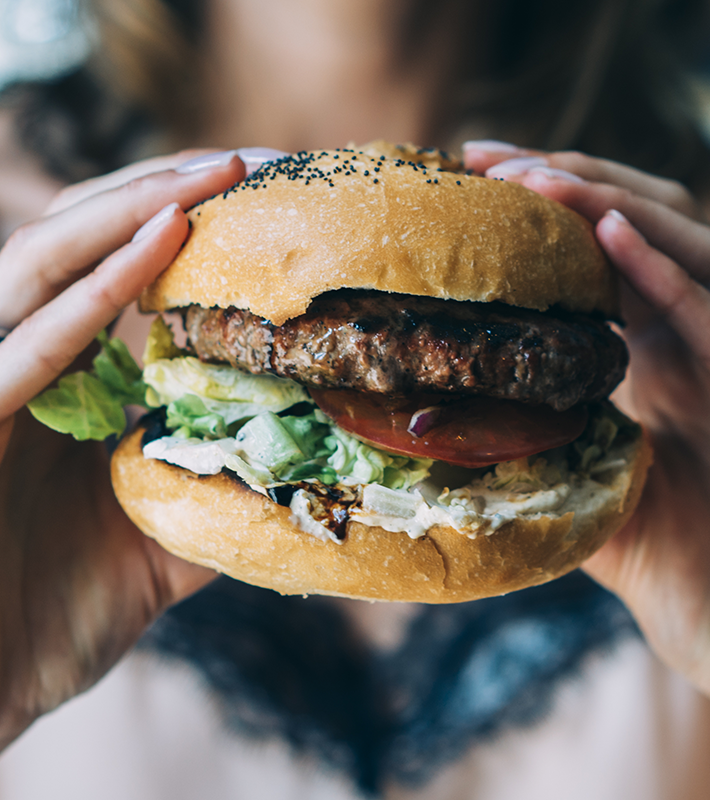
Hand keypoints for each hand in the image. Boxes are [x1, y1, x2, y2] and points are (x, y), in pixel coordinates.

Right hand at [0, 149, 250, 748]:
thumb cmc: (46, 621)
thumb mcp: (157, 549)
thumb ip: (215, 501)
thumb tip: (295, 479)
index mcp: (60, 389)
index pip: (114, 280)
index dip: (176, 231)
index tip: (258, 206)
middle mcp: (13, 366)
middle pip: (78, 247)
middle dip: (158, 195)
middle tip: (246, 163)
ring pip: (43, 267)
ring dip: (129, 211)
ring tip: (212, 175)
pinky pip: (28, 343)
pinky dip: (94, 290)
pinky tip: (160, 241)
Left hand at [464, 142, 709, 797]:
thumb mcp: (607, 519)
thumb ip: (554, 474)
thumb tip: (465, 452)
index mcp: (660, 371)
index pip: (598, 270)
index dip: (544, 226)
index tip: (472, 194)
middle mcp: (704, 352)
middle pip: (639, 235)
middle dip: (567, 186)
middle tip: (485, 160)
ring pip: (688, 252)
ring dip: (610, 207)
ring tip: (535, 179)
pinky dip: (670, 275)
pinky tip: (613, 235)